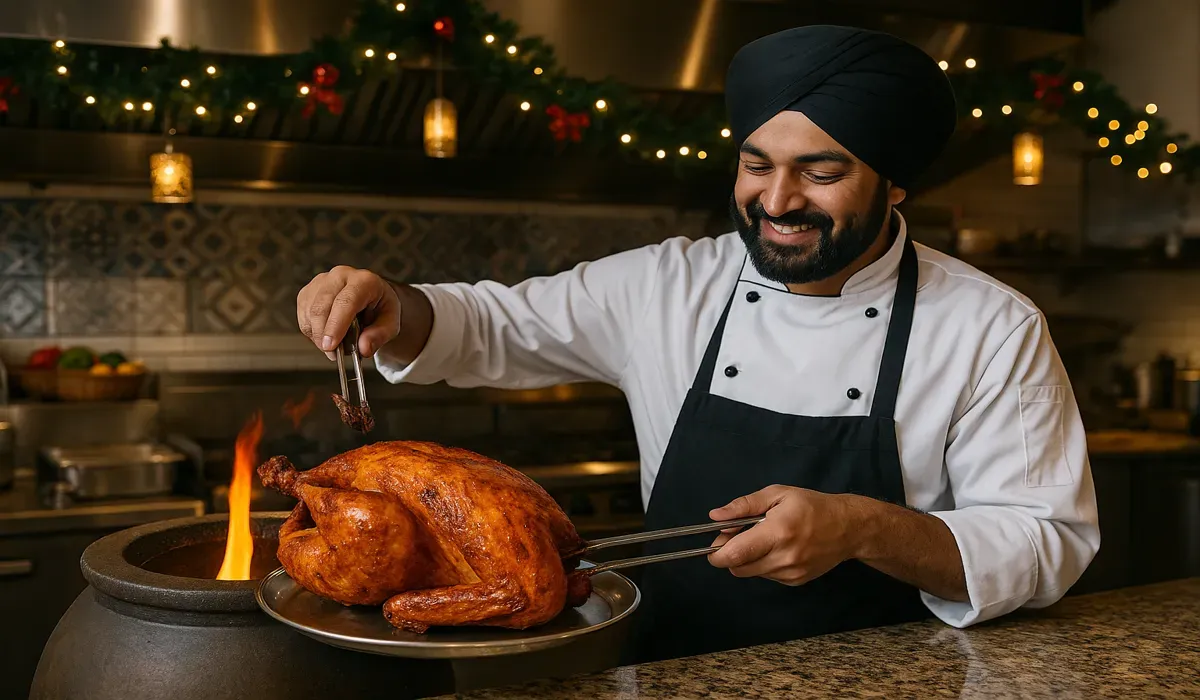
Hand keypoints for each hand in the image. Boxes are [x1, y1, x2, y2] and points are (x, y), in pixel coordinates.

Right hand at [297, 266, 400, 359]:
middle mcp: (341, 276)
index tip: (331, 346)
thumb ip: (379, 336)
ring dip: (317, 335)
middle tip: (333, 353)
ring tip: (335, 343)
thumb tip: (364, 348)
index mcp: (364, 280)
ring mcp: (322, 281)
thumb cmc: (380, 308)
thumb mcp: (391, 323)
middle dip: (323, 335)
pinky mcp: (309, 290)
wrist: (372, 297)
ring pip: (309, 312)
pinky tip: (325, 333)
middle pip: (322, 307)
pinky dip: (311, 331)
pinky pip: (302, 315)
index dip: (336, 325)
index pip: (346, 302)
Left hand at [705, 485, 861, 585]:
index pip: (735, 555)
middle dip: (730, 555)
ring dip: (748, 559)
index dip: (717, 553)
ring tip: (764, 538)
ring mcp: (790, 573)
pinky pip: (766, 576)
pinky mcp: (795, 581)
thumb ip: (744, 506)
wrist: (848, 528)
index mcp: (777, 532)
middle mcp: (784, 557)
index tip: (715, 544)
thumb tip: (716, 517)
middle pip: (738, 568)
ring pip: (751, 573)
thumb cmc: (812, 506)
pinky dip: (763, 564)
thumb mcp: (777, 494)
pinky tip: (778, 548)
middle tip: (738, 535)